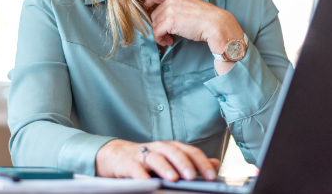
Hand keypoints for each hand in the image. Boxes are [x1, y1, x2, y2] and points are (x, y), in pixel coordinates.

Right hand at [95, 139, 219, 181]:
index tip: (212, 176)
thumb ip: (191, 162)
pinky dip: (140, 175)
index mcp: (171, 148)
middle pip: (173, 151)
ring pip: (154, 157)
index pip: (190, 152)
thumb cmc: (148, 161)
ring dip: (164, 167)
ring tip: (173, 179)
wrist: (117, 157)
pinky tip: (147, 183)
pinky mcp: (127, 163)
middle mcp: (158, 148)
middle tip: (192, 177)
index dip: (201, 163)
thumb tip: (215, 163)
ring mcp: (142, 155)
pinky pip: (134, 169)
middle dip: (183, 163)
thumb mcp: (170, 160)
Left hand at [144, 0, 242, 53]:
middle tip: (166, 35)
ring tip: (169, 40)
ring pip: (155, 24)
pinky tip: (168, 42)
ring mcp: (170, 10)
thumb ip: (177, 6)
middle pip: (154, 14)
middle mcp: (171, 0)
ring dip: (160, 34)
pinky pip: (156, 32)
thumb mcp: (190, 4)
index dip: (148, 4)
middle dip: (158, 25)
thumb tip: (166, 18)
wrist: (215, 23)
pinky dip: (159, 39)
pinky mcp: (169, 22)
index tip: (146, 11)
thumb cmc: (206, 17)